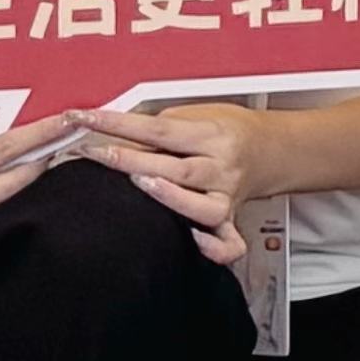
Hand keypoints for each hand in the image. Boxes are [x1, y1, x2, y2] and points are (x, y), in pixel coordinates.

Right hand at [0, 109, 74, 266]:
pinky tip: (27, 207)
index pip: (4, 150)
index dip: (41, 134)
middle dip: (43, 163)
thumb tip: (39, 135)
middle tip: (64, 146)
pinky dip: (11, 220)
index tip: (68, 121)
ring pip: (7, 214)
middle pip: (13, 185)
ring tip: (51, 176)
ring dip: (33, 195)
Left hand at [83, 101, 288, 268]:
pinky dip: (212, 247)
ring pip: (199, 205)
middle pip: (175, 166)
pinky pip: (228, 244)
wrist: (272, 148)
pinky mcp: (230, 220)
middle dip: (130, 160)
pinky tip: (192, 239)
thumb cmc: (231, 130)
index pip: (159, 127)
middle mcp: (221, 166)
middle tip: (93, 153)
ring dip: (167, 196)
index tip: (87, 119)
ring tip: (138, 185)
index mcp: (213, 134)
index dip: (119, 124)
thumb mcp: (202, 112)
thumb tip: (118, 137)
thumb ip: (164, 124)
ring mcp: (226, 196)